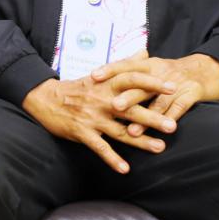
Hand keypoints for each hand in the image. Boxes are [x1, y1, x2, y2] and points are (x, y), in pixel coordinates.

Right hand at [22, 71, 175, 173]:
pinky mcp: (82, 132)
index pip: (132, 80)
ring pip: (120, 131)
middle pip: (130, 109)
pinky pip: (100, 147)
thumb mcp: (101, 73)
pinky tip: (125, 169)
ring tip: (159, 147)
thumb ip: (125, 64)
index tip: (173, 88)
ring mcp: (92, 117)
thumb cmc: (78, 87)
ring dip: (140, 141)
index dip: (152, 84)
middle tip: (172, 125)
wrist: (46, 98)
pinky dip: (112, 158)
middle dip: (152, 117)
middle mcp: (102, 100)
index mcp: (107, 84)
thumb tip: (145, 50)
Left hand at [91, 51, 218, 136]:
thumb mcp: (153, 66)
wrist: (209, 69)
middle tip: (112, 106)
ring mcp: (177, 83)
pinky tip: (162, 131)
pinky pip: (179, 108)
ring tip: (131, 132)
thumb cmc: (174, 72)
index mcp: (148, 63)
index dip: (110, 70)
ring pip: (158, 100)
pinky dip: (169, 119)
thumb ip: (132, 71)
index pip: (126, 64)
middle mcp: (160, 70)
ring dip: (145, 117)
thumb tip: (106, 75)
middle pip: (140, 83)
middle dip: (126, 96)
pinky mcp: (192, 93)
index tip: (92, 77)